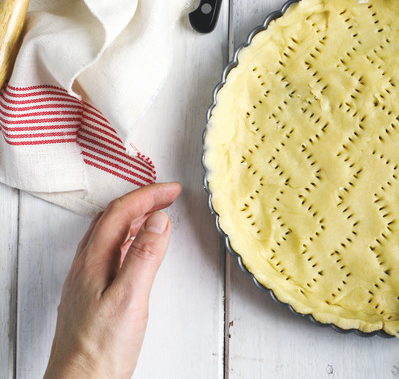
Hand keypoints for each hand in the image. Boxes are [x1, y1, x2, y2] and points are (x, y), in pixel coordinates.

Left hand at [44, 182, 182, 378]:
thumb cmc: (100, 349)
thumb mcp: (130, 298)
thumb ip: (144, 256)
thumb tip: (159, 221)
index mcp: (93, 261)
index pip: (120, 213)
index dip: (148, 195)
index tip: (172, 190)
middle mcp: (86, 266)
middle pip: (111, 219)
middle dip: (141, 201)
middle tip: (167, 195)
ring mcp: (87, 280)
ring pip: (109, 235)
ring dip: (134, 219)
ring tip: (157, 215)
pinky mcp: (92, 294)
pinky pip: (109, 253)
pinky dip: (129, 240)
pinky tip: (138, 251)